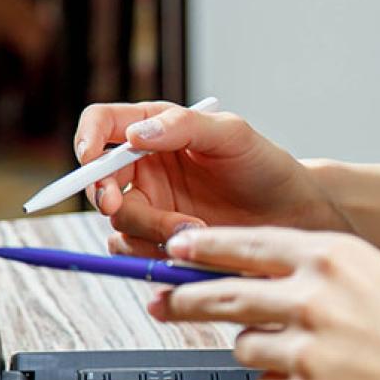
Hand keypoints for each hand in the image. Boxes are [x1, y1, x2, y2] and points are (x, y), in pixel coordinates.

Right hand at [73, 102, 348, 256]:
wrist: (292, 215)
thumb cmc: (265, 166)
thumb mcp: (232, 135)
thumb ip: (183, 126)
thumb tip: (136, 135)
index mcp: (155, 130)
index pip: (102, 125)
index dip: (87, 139)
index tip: (90, 158)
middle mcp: (145, 169)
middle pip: (100, 182)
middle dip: (109, 198)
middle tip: (126, 208)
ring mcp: (152, 207)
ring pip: (118, 224)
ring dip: (147, 231)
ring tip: (195, 230)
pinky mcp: (161, 243)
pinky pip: (136, 253)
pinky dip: (155, 254)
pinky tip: (192, 248)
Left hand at [146, 227, 379, 379]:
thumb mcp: (377, 276)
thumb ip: (318, 273)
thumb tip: (258, 278)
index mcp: (332, 257)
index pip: (246, 245)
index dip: (202, 248)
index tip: (175, 249)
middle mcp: (312, 297)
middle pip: (222, 295)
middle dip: (183, 298)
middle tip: (160, 301)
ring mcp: (306, 349)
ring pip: (244, 347)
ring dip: (261, 351)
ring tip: (309, 358)